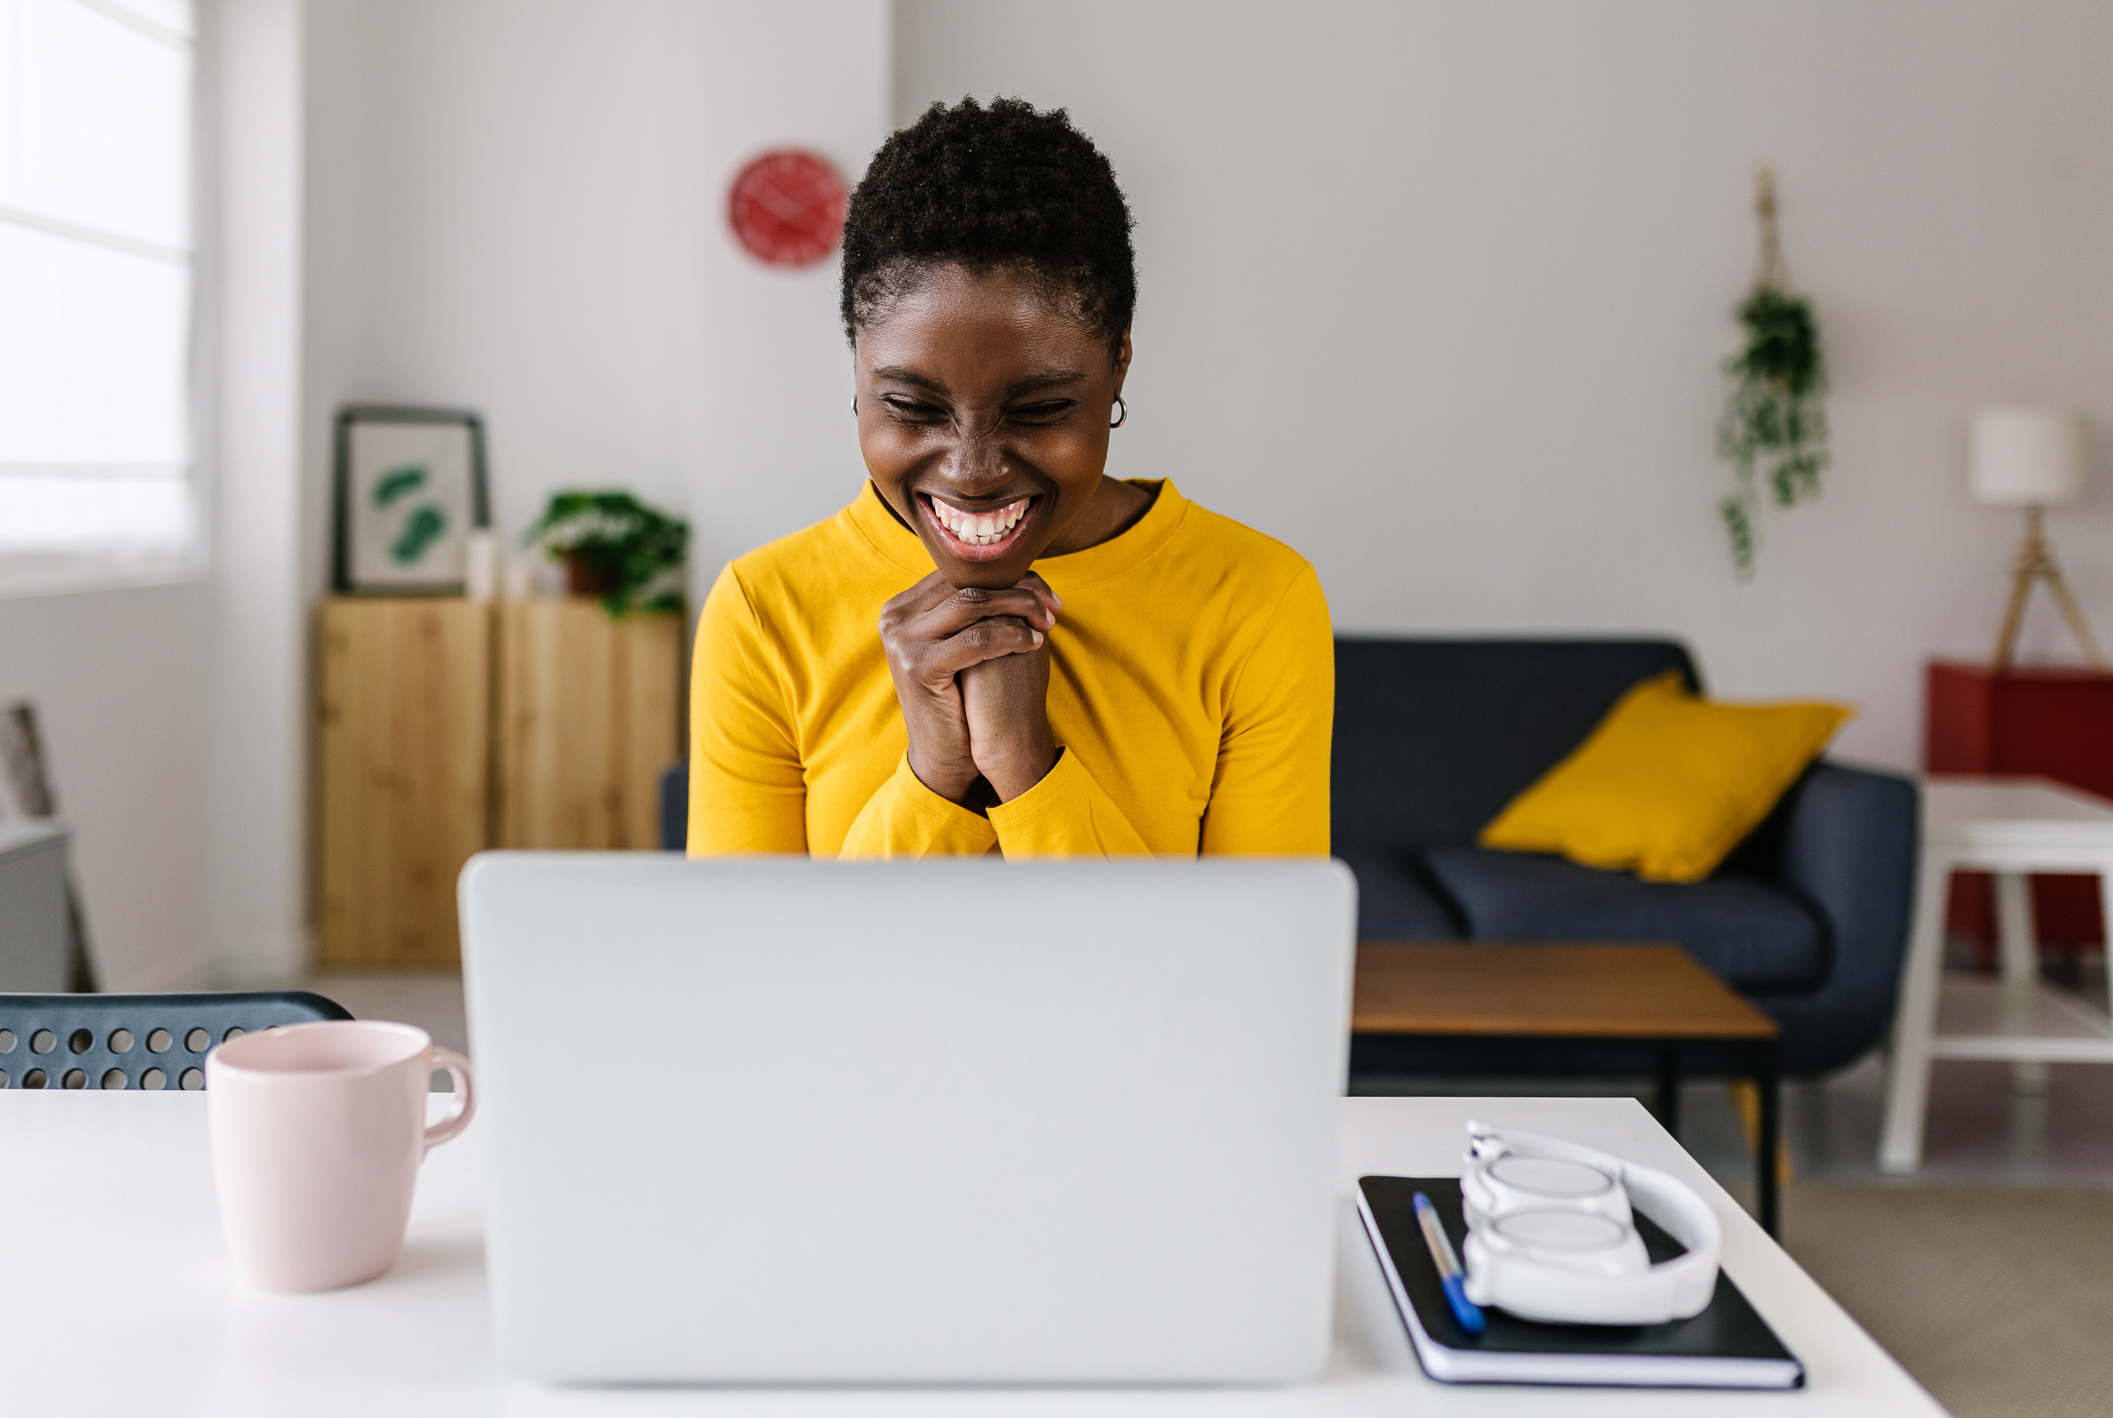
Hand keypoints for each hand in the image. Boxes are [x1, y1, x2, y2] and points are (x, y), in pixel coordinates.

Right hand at [877, 572, 1057, 803]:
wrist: (943, 753)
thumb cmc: (961, 696)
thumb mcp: (962, 643)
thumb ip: (974, 607)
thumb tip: (1020, 568)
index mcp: (902, 607)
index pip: (959, 574)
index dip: (1009, 577)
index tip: (1046, 592)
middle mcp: (894, 617)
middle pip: (967, 584)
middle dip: (1019, 590)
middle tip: (1053, 605)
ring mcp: (901, 640)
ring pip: (974, 603)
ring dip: (1019, 609)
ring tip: (1047, 623)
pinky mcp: (917, 666)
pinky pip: (977, 639)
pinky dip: (1012, 636)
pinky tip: (1035, 643)